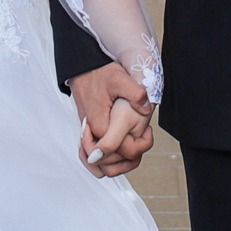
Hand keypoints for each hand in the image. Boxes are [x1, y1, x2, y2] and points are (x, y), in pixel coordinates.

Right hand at [70, 61, 154, 177]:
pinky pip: (96, 154)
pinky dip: (109, 157)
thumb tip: (147, 109)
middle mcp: (91, 133)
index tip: (148, 131)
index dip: (138, 146)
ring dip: (118, 161)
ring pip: (100, 163)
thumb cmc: (100, 72)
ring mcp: (88, 134)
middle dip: (129, 158)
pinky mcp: (88, 131)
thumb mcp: (120, 78)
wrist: (82, 67)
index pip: (118, 152)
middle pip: (108, 163)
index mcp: (100, 125)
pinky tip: (124, 145)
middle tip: (144, 137)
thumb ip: (135, 94)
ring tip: (136, 146)